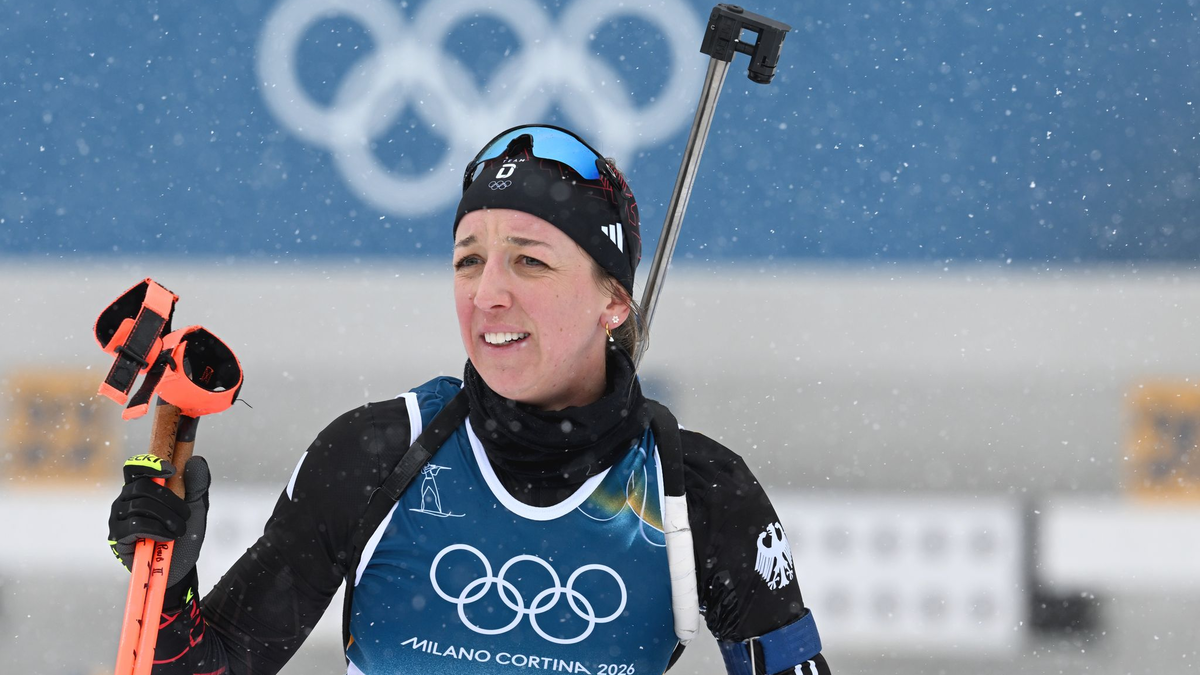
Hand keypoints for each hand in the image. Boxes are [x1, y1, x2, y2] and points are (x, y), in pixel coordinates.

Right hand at [108, 454, 210, 586]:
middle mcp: (125, 499)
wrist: (181, 566)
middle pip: (142, 486)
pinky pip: (135, 525)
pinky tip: (166, 538)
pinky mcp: (117, 537)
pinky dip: (156, 530)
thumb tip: (196, 459)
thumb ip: (197, 484)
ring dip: (167, 518)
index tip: (171, 470)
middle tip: (185, 515)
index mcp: (141, 487)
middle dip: (170, 500)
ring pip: (140, 505)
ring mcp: (118, 518)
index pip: (134, 467)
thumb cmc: (185, 534)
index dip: (150, 464)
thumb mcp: (196, 507)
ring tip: (178, 531)